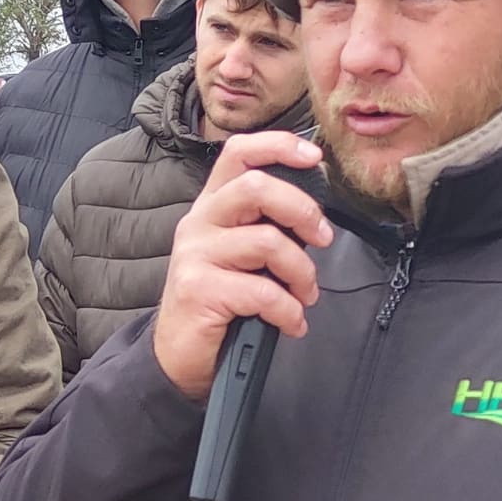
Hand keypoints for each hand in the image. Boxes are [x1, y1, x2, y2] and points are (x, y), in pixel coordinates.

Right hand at [153, 132, 333, 398]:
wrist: (178, 354)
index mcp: (214, 205)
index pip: (239, 153)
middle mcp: (200, 221)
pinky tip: (292, 322)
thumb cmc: (222, 299)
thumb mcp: (243, 253)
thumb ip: (268, 226)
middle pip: (257, 187)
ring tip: (305, 295)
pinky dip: (289, 310)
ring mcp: (196, 254)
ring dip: (302, 272)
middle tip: (323, 239)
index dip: (278, 146)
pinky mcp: (198, 289)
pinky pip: (262, 291)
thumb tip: (315, 215)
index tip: (314, 157)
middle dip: (303, 211)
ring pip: (268, 241)